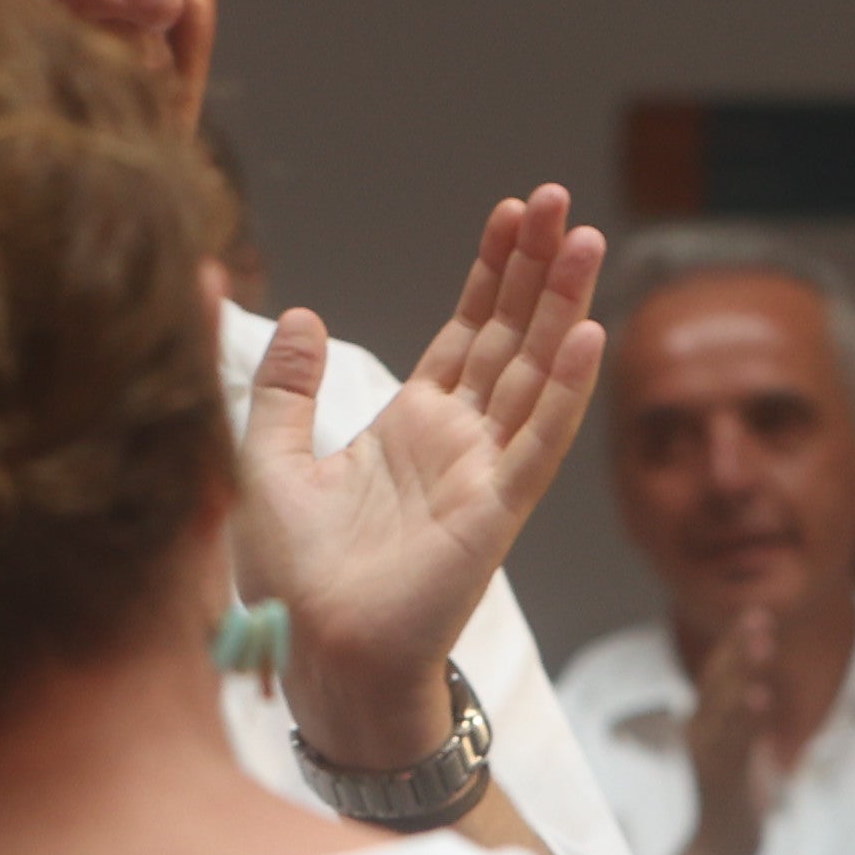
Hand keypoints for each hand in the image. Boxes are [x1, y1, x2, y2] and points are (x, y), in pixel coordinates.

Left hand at [239, 184, 605, 769]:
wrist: (315, 653)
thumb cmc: (293, 581)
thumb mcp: (266, 461)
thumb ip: (284, 388)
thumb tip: (298, 313)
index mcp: (411, 427)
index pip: (467, 331)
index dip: (491, 272)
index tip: (512, 213)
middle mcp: (459, 442)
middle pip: (511, 336)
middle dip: (536, 267)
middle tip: (560, 200)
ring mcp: (485, 475)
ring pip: (534, 373)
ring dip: (563, 307)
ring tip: (584, 241)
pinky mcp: (495, 513)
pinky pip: (538, 442)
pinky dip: (565, 391)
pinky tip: (588, 337)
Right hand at [671, 603, 790, 854]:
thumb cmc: (727, 805)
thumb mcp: (735, 756)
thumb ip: (740, 723)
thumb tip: (753, 691)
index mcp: (705, 727)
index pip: (719, 678)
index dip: (735, 647)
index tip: (754, 615)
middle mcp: (701, 736)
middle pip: (720, 683)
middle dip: (739, 648)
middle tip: (758, 616)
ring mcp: (709, 758)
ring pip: (726, 707)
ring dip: (744, 671)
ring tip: (762, 642)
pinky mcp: (721, 782)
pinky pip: (735, 744)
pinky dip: (746, 717)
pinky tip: (760, 694)